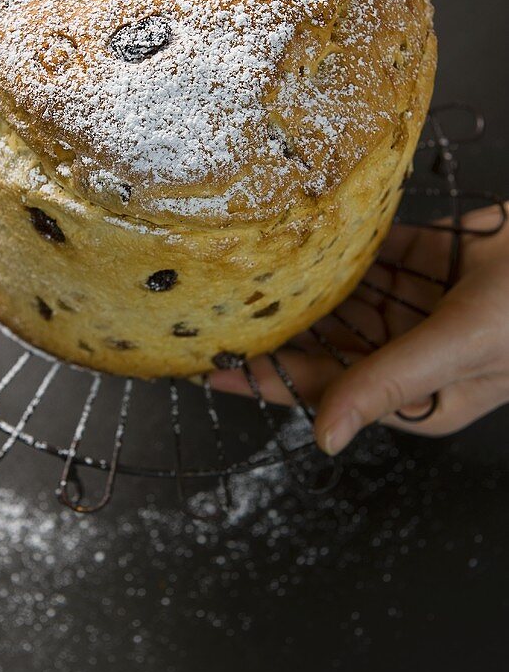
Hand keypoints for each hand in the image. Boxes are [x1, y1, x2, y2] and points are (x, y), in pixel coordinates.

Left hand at [209, 204, 508, 455]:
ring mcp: (427, 304)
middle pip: (331, 342)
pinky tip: (305, 233)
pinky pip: (379, 254)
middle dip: (279, 325)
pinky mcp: (439, 258)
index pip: (328, 389)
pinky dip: (346, 244)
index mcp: (423, 395)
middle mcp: (418, 354)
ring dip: (306, 282)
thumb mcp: (459, 346)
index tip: (212, 364)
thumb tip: (325, 438)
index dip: (269, 378)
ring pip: (350, 296)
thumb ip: (389, 383)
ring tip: (246, 266)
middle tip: (217, 303)